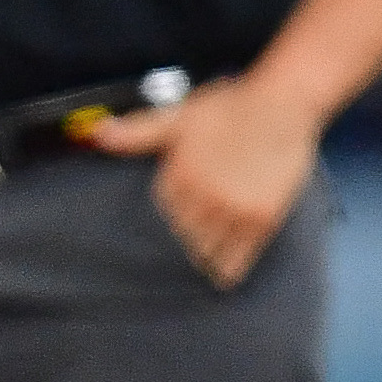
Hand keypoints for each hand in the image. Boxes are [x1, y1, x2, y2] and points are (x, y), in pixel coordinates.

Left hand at [89, 72, 319, 286]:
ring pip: (206, 251)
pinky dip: (228, 269)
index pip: (162, 212)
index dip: (165, 218)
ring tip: (198, 267)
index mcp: (179, 174)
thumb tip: (99, 133)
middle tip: (179, 253)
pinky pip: (239, 257)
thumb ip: (138, 131)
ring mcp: (232, 211)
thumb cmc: (230, 106)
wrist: (282, 105)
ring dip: (201, 258)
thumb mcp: (178, 115)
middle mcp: (203, 197)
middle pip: (182, 236)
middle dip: (181, 242)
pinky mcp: (260, 219)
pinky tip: (223, 276)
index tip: (166, 228)